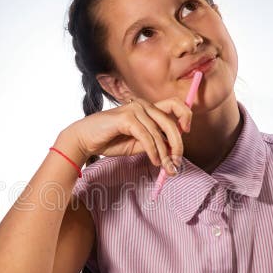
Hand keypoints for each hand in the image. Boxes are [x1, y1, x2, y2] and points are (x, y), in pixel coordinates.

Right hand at [65, 97, 192, 175]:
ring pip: (159, 133)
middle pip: (171, 121)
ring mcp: (134, 109)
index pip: (175, 104)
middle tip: (178, 161)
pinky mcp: (127, 118)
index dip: (185, 115)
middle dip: (178, 143)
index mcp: (147, 107)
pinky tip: (154, 161)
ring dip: (164, 153)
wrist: (85, 139)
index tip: (186, 132)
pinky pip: (147, 137)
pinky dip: (153, 152)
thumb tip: (175, 151)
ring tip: (166, 167)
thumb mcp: (139, 143)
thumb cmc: (111, 140)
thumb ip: (156, 142)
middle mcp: (143, 104)